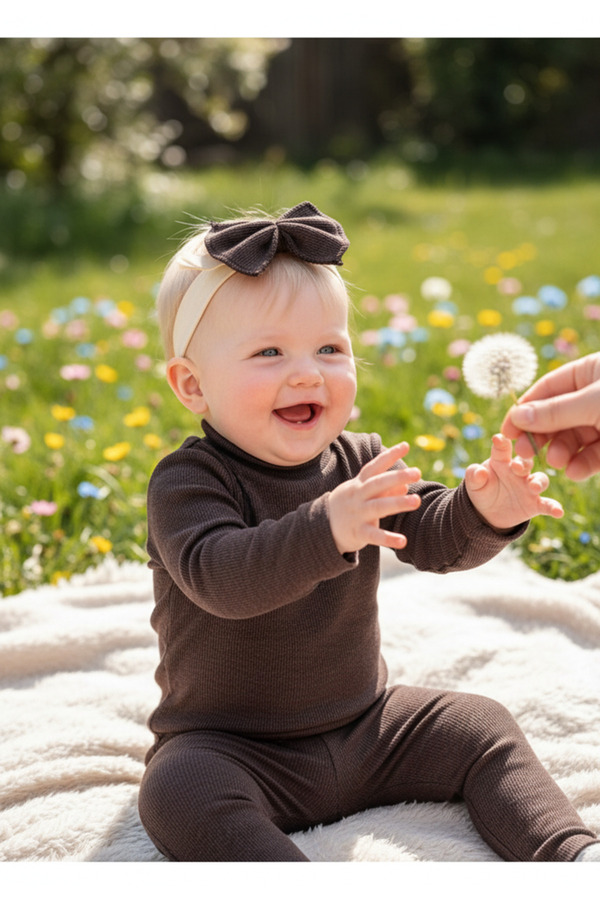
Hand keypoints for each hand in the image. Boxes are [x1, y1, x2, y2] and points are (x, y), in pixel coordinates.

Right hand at [329, 443, 421, 554]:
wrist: (322, 526)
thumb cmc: (351, 505)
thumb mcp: (364, 493)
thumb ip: (385, 489)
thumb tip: (405, 487)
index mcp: (359, 484)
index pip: (375, 467)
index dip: (389, 456)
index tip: (406, 446)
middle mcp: (358, 496)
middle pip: (377, 484)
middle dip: (397, 477)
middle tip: (417, 472)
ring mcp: (357, 514)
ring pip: (378, 507)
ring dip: (398, 503)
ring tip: (417, 500)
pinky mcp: (358, 532)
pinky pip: (374, 536)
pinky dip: (388, 538)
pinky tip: (403, 541)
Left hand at [464, 433, 563, 529]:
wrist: (488, 513)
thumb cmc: (482, 489)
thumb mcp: (473, 484)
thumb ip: (474, 476)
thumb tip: (478, 471)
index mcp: (501, 460)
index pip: (502, 448)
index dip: (501, 443)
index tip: (498, 439)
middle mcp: (519, 470)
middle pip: (526, 461)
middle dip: (524, 463)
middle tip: (518, 467)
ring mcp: (529, 486)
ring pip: (540, 479)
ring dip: (538, 482)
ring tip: (534, 487)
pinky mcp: (535, 503)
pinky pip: (547, 504)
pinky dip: (553, 507)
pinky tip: (558, 512)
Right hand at [500, 352, 599, 480]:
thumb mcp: (595, 402)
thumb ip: (556, 411)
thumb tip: (518, 416)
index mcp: (590, 372)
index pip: (547, 389)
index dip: (525, 410)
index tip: (507, 431)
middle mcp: (594, 395)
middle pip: (557, 416)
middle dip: (541, 435)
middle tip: (525, 453)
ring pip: (573, 438)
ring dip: (561, 452)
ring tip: (556, 462)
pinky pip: (592, 455)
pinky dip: (581, 464)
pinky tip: (574, 471)